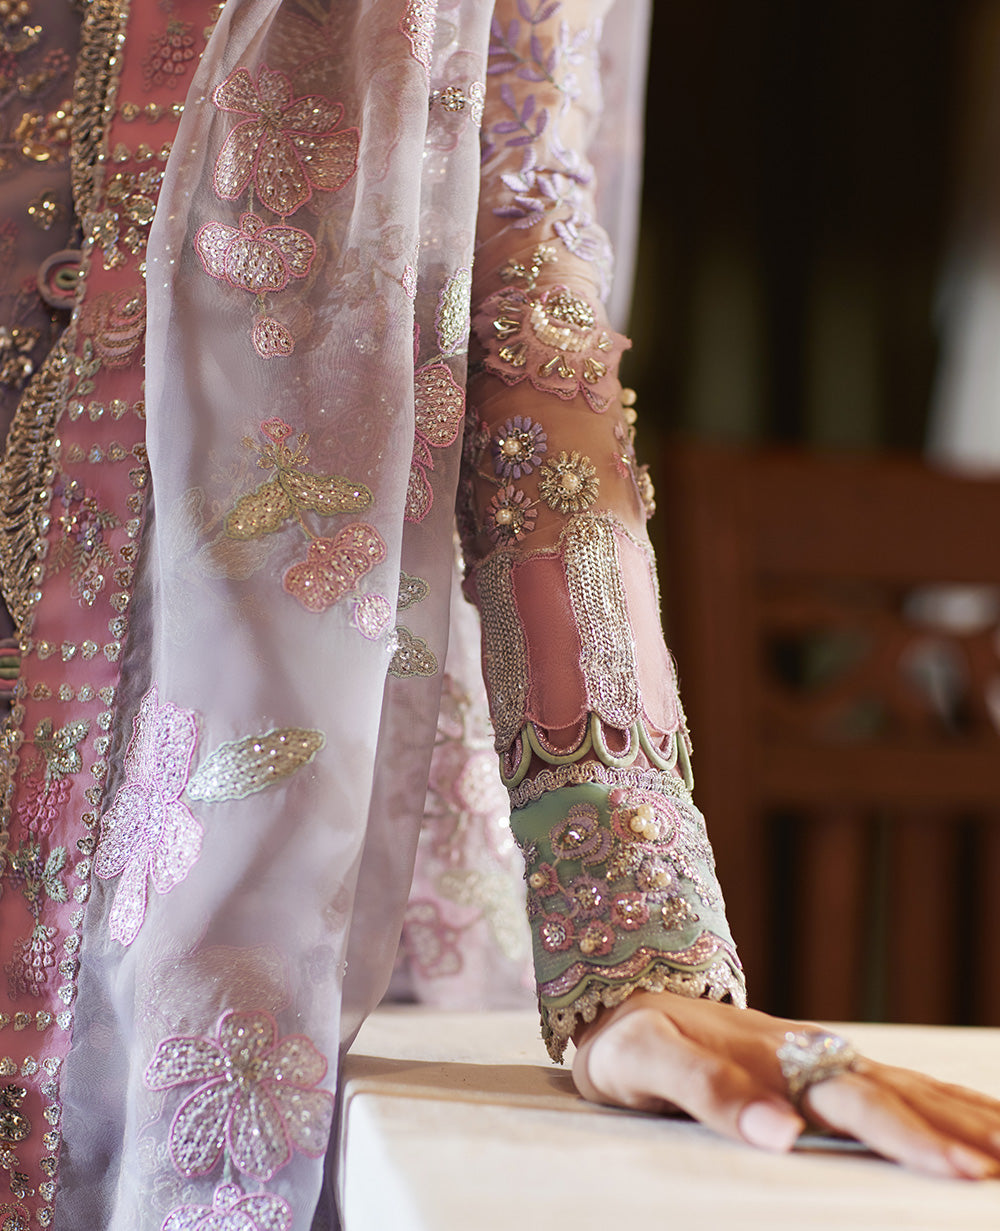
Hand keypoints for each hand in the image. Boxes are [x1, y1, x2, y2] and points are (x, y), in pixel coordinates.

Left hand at [572, 991, 999, 1178]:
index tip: (962, 1170)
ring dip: (962, 1114)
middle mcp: (805, 1055)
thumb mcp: (647, 1060)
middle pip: (895, 1095)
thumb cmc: (628, 1038)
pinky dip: (940, 1098)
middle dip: (954, 1135)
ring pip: (905, 1085)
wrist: (618, 993)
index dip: (908, 1137)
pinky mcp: (812, 1063)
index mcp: (774, 1062)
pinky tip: (972, 1115)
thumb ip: (709, 1092)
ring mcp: (814, 1056)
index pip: (855, 1104)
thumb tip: (782, 1135)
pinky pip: (890, 1080)